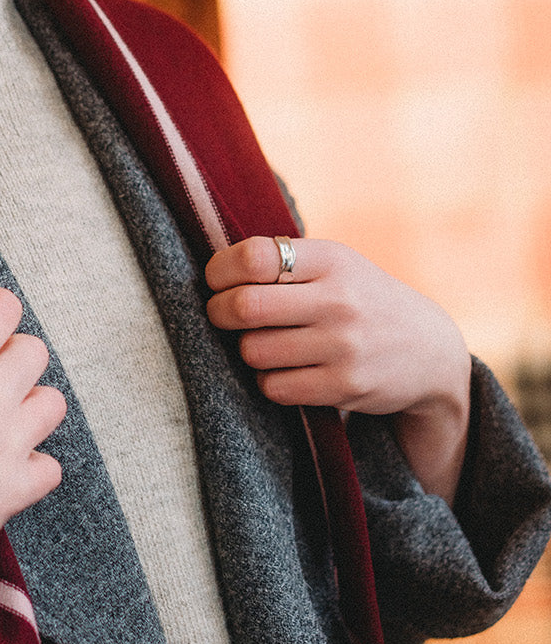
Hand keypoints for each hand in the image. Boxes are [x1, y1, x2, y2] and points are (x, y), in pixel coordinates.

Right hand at [0, 286, 65, 643]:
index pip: (3, 305)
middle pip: (35, 350)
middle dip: (11, 355)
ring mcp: (13, 441)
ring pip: (54, 403)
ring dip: (32, 405)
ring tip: (2, 417)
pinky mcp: (18, 486)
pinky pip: (51, 467)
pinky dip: (34, 466)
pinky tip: (6, 467)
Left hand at [205, 237, 470, 503]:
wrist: (430, 351)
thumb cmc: (361, 298)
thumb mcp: (336, 265)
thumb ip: (284, 261)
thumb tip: (212, 271)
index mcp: (330, 259)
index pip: (254, 257)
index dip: (220, 270)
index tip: (216, 279)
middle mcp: (338, 299)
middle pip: (245, 306)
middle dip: (218, 311)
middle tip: (220, 314)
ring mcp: (344, 345)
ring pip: (253, 350)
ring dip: (246, 349)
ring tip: (260, 343)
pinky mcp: (345, 386)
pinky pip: (274, 386)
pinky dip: (267, 380)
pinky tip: (283, 369)